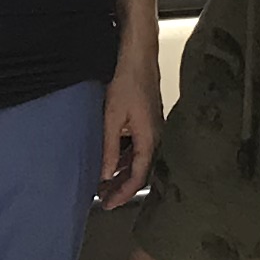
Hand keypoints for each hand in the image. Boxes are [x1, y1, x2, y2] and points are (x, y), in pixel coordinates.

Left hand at [97, 62, 162, 209]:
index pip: (138, 177)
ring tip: (104, 184)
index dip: (123, 194)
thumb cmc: (128, 81)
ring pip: (139, 161)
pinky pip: (138, 148)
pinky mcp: (147, 121)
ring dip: (122, 174)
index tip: (108, 204)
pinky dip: (124, 159)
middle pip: (140, 172)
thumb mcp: (112, 117)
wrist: (138, 55)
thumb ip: (110, 148)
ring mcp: (153, 128)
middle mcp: (156, 137)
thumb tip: (106, 174)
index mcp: (150, 139)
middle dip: (122, 188)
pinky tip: (112, 162)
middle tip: (104, 199)